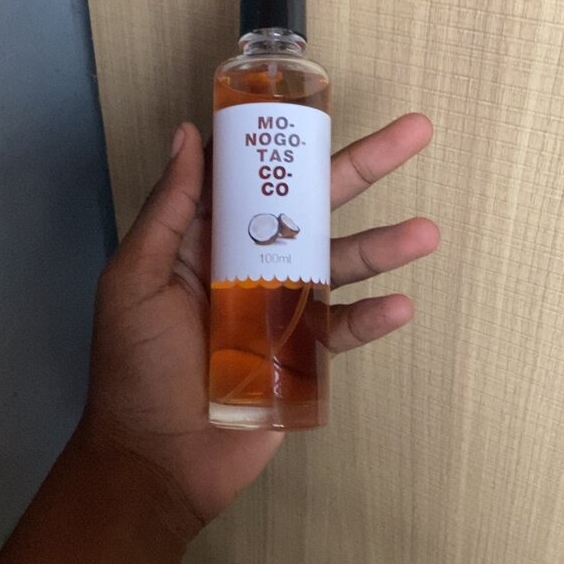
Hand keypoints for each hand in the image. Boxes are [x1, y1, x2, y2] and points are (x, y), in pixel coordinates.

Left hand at [83, 114, 438, 526]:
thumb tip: (189, 133)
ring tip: (428, 231)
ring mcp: (280, 310)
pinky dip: (372, 318)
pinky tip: (400, 305)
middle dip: (363, 169)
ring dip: (383, 247)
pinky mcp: (302, 356)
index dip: (284, 140)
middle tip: (416, 132)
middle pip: (314, 206)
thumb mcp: (136, 279)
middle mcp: (250, 264)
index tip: (319, 103)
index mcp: (207, 240)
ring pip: (340, 264)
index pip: (253, 176)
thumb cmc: (135, 367)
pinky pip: (342, 328)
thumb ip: (170, 210)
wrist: (156, 460)